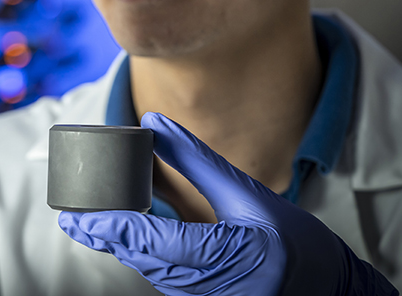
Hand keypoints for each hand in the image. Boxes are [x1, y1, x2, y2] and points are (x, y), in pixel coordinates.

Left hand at [59, 112, 397, 295]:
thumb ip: (198, 160)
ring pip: (149, 270)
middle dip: (104, 236)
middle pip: (141, 258)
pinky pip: (164, 277)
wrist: (332, 291)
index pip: (152, 240)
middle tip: (69, 217)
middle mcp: (209, 285)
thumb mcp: (251, 196)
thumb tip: (155, 123)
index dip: (111, 227)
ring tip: (86, 223)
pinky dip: (140, 255)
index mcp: (224, 256)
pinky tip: (123, 239)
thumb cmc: (299, 245)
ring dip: (118, 246)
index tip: (78, 216)